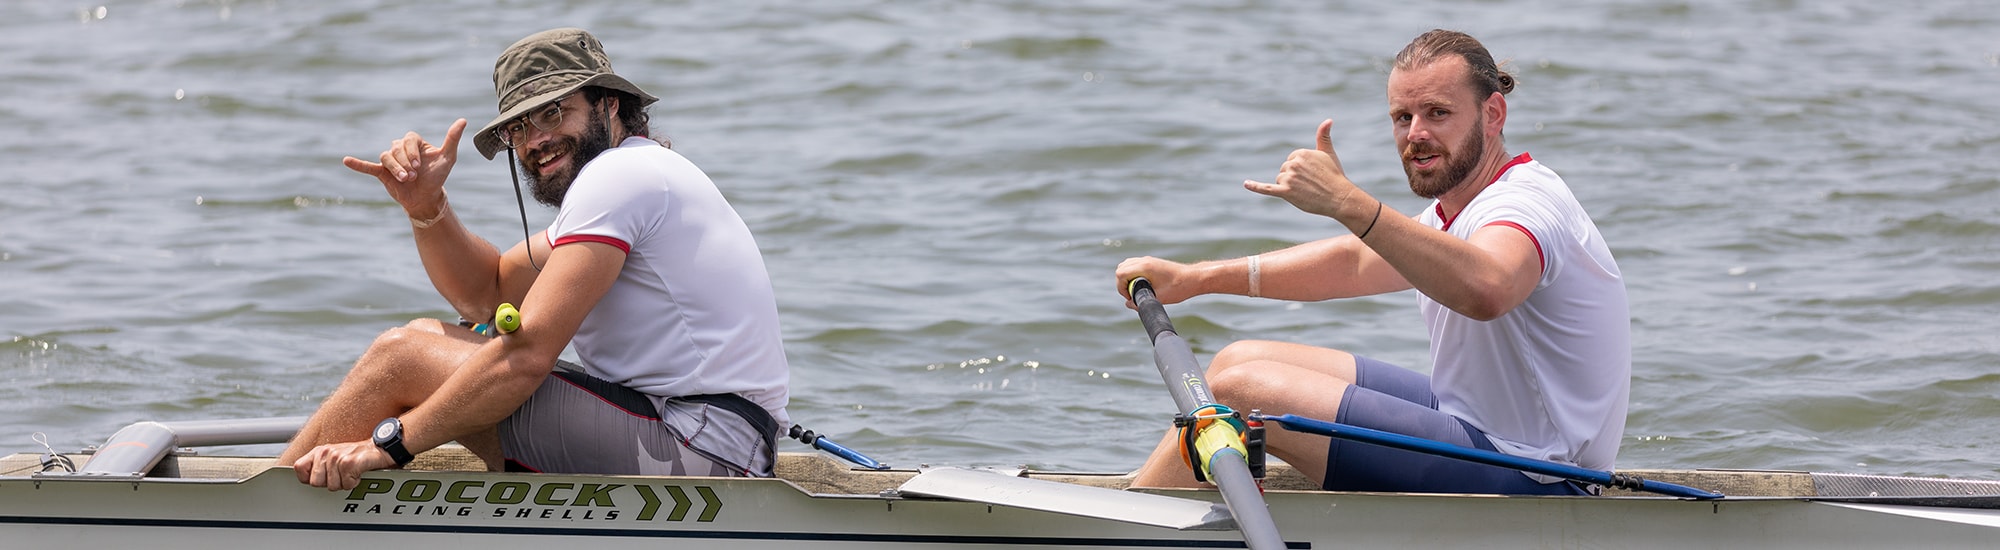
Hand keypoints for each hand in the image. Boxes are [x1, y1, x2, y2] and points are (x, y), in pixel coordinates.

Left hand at [293, 440, 395, 490]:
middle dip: (329, 484)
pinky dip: (354, 483)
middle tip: (341, 476)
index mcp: (319, 451)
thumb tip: (306, 480)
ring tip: (351, 474)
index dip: (308, 478)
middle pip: (315, 482)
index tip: (321, 479)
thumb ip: (319, 467)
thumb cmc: (358, 456)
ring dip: (344, 484)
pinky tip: (358, 474)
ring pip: (331, 486)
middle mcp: (326, 452)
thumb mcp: (334, 458)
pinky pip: (345, 484)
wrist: (381, 448)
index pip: (299, 468)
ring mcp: (337, 457)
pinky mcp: (349, 463)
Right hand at [343, 119, 467, 219]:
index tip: (419, 166)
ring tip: (405, 180)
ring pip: (386, 157)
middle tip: (413, 176)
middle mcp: (400, 149)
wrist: (427, 197)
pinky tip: (346, 161)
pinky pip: (368, 166)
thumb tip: (463, 120)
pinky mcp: (382, 172)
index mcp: (414, 142)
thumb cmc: (437, 176)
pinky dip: (358, 164)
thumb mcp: (447, 158)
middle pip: (396, 148)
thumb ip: (452, 139)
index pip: (408, 139)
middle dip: (405, 163)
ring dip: (395, 168)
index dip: (412, 152)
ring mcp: (391, 160)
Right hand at [1116, 256, 1197, 306]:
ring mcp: (1148, 260)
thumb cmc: (1179, 288)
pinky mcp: (1152, 262)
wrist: (1194, 278)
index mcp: (1145, 267)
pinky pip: (1135, 265)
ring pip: (1127, 265)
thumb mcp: (1158, 298)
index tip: (1129, 297)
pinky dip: (1133, 274)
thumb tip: (1129, 304)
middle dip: (1122, 282)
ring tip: (1135, 290)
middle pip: (1121, 268)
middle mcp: (1145, 261)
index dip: (1121, 287)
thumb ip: (1141, 302)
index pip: (1121, 274)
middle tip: (1131, 294)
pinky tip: (1141, 285)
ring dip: (1126, 277)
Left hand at [1244, 119, 1365, 219]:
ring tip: (1306, 191)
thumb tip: (1328, 120)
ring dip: (1289, 187)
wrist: (1339, 197)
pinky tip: (1246, 184)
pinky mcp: (1286, 193)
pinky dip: (1255, 187)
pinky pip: (1267, 189)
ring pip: (1279, 181)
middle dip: (1294, 179)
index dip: (1300, 170)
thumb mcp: (1328, 153)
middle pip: (1284, 171)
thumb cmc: (1334, 175)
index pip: (1290, 161)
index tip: (1313, 174)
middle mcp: (1293, 164)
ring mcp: (1289, 178)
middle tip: (1311, 184)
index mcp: (1300, 153)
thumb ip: (1323, 136)